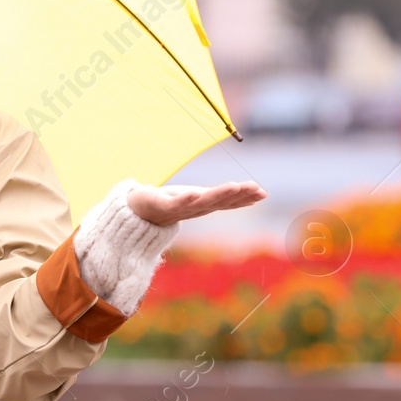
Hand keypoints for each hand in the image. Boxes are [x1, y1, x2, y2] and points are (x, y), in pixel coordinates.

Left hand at [126, 180, 265, 225]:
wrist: (138, 214)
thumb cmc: (169, 203)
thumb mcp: (195, 197)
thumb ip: (217, 197)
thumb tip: (237, 191)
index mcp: (204, 205)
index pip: (228, 201)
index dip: (246, 197)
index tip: (263, 193)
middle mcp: (195, 209)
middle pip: (220, 201)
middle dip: (239, 195)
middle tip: (256, 189)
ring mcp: (179, 209)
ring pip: (202, 202)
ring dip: (219, 195)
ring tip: (234, 185)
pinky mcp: (162, 207)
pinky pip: (175, 203)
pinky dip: (186, 199)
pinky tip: (194, 192)